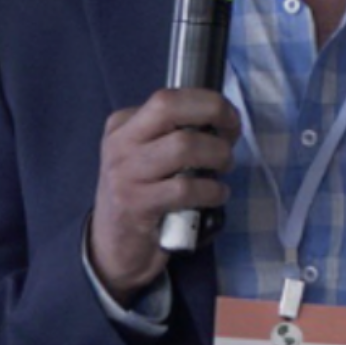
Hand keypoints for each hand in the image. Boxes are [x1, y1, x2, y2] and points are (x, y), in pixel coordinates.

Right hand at [89, 88, 239, 305]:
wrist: (114, 247)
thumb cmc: (141, 195)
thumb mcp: (145, 156)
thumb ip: (172, 134)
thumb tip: (221, 120)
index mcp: (122, 125)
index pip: (168, 97)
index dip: (207, 102)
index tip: (229, 118)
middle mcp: (120, 144)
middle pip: (169, 107)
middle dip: (213, 113)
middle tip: (231, 136)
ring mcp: (125, 174)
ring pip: (183, 146)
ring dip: (217, 155)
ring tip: (224, 168)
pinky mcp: (136, 205)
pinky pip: (186, 188)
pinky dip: (212, 190)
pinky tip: (217, 194)